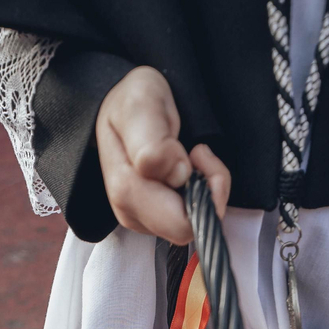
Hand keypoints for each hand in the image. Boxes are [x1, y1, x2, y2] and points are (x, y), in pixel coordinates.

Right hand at [96, 67, 229, 243]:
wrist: (122, 101)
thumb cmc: (133, 100)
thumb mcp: (141, 104)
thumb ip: (153, 143)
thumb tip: (178, 175)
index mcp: (126, 188)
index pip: (181, 224)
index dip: (203, 191)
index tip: (197, 152)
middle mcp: (129, 210)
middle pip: (186, 229)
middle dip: (206, 192)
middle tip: (198, 153)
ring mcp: (139, 216)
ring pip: (189, 225)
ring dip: (202, 190)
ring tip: (190, 155)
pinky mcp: (150, 217)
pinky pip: (185, 220)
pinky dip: (196, 193)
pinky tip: (184, 168)